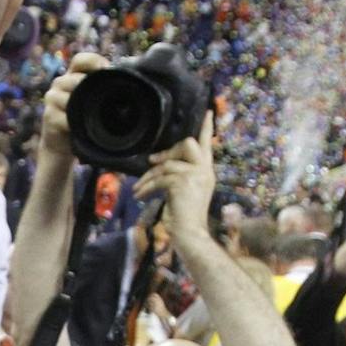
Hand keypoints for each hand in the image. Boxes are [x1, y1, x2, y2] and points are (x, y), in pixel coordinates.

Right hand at [39, 50, 108, 160]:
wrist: (60, 146)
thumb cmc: (80, 121)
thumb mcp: (90, 102)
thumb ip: (101, 89)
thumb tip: (129, 81)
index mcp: (72, 76)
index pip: (81, 60)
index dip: (93, 61)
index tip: (107, 69)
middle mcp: (60, 83)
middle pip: (75, 78)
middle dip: (90, 88)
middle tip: (103, 100)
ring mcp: (52, 99)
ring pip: (70, 97)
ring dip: (82, 107)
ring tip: (91, 116)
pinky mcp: (49, 116)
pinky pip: (65, 117)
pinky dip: (75, 123)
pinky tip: (81, 128)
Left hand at [134, 111, 216, 235]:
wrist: (190, 233)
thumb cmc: (184, 217)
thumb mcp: (184, 192)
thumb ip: (179, 175)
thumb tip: (157, 162)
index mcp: (206, 172)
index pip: (207, 145)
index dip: (206, 128)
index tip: (207, 111)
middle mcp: (205, 171)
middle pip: (188, 144)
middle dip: (168, 151)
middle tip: (152, 162)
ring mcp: (196, 176)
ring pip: (167, 164)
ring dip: (149, 177)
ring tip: (138, 189)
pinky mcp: (183, 182)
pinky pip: (160, 178)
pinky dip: (146, 186)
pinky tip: (139, 195)